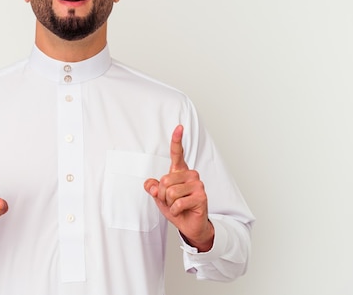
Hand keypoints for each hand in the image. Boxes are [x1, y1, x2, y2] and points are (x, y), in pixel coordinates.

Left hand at [144, 125, 213, 251]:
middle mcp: (190, 175)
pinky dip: (175, 211)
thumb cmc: (177, 208)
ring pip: (170, 192)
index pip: (177, 153)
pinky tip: (183, 211)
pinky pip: (178, 203)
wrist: (191, 225)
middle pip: (164, 180)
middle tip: (171, 202)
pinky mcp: (201, 196)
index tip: (179, 127)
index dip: (177, 139)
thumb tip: (150, 185)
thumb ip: (153, 188)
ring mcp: (198, 184)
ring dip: (169, 204)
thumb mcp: (159, 198)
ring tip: (178, 206)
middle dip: (162, 195)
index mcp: (180, 171)